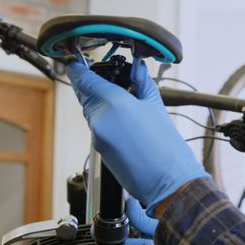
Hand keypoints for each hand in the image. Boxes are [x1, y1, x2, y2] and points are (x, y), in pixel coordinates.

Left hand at [67, 59, 208, 210]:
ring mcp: (97, 136)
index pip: (86, 80)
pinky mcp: (99, 150)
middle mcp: (100, 119)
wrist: (168, 181)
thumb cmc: (167, 147)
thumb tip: (138, 69)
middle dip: (90, 86)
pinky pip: (96, 128)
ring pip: (90, 112)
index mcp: (115, 103)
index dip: (78, 69)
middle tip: (102, 79)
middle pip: (85, 95)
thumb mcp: (156, 107)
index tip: (76, 64)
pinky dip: (104, 121)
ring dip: (98, 104)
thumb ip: (143, 84)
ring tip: (120, 103)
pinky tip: (123, 124)